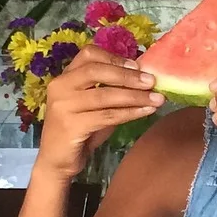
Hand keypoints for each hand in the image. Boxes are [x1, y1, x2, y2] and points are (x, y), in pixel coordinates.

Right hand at [35, 45, 164, 181]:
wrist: (58, 161)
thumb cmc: (81, 130)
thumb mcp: (97, 106)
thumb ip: (112, 90)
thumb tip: (144, 78)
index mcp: (66, 77)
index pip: (88, 55)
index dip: (115, 58)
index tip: (138, 65)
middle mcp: (61, 87)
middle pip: (97, 71)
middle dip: (128, 76)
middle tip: (152, 81)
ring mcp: (63, 106)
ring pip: (105, 95)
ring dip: (135, 96)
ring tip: (157, 99)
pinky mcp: (71, 125)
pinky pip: (107, 116)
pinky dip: (130, 113)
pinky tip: (146, 112)